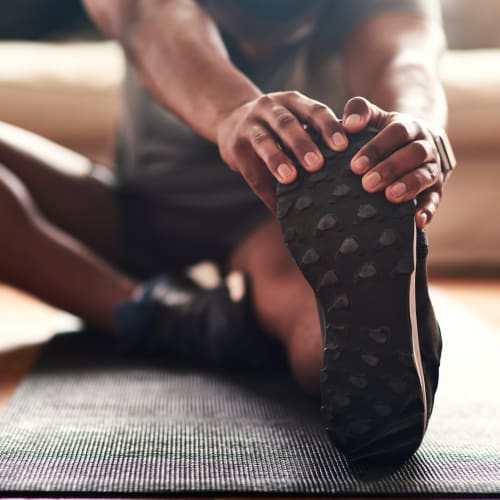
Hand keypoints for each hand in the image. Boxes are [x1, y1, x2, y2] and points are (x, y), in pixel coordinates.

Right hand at [216, 91, 346, 212]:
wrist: (231, 118)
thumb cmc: (276, 127)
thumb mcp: (294, 119)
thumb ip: (315, 135)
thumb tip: (351, 169)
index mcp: (293, 101)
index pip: (314, 110)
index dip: (328, 127)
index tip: (342, 146)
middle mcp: (270, 108)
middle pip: (287, 124)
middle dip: (302, 144)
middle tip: (317, 164)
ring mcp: (250, 125)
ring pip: (264, 141)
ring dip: (277, 159)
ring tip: (289, 178)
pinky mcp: (234, 145)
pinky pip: (249, 168)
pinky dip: (263, 188)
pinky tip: (275, 205)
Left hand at [342, 96, 443, 227]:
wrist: (414, 142)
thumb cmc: (384, 133)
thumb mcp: (374, 117)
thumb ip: (359, 111)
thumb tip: (349, 124)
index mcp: (408, 127)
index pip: (396, 133)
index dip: (376, 148)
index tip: (355, 165)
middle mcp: (424, 146)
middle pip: (413, 154)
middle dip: (390, 168)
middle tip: (367, 183)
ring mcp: (432, 168)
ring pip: (425, 175)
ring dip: (409, 186)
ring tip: (390, 196)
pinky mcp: (435, 189)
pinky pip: (435, 199)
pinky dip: (428, 209)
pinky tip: (418, 220)